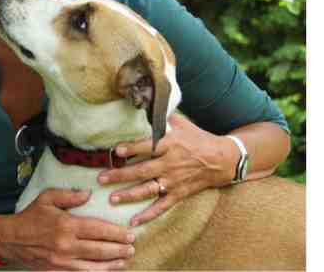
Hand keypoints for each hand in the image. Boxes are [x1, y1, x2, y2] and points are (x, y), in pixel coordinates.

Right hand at [0, 188, 135, 269]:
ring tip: (125, 259)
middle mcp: (66, 245)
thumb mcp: (47, 198)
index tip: (129, 233)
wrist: (10, 240)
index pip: (98, 230)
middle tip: (132, 246)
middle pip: (100, 250)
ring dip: (112, 264)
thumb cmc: (30, 217)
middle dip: (119, 249)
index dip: (116, 233)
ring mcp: (62, 262)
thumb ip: (69, 195)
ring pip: (94, 266)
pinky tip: (107, 270)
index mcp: (66, 225)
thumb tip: (88, 194)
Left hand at [97, 113, 236, 226]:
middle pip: (142, 171)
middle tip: (101, 178)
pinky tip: (134, 221)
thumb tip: (143, 102)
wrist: (222, 159)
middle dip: (121, 175)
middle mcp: (170, 163)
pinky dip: (149, 215)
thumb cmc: (198, 138)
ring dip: (129, 195)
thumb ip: (161, 117)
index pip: (148, 146)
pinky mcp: (179, 193)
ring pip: (148, 190)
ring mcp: (174, 181)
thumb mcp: (181, 123)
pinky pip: (162, 206)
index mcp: (170, 144)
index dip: (132, 148)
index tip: (116, 151)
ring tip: (111, 199)